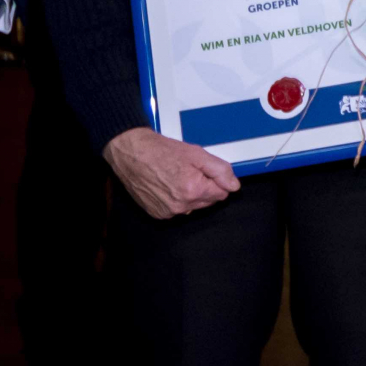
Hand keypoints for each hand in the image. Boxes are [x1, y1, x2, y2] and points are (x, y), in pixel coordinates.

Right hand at [104, 127, 240, 218]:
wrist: (131, 154)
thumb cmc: (163, 151)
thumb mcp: (197, 154)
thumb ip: (220, 170)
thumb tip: (234, 186)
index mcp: (193, 191)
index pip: (222, 194)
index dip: (216, 180)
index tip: (203, 169)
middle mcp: (181, 206)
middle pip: (207, 201)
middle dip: (204, 187)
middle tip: (189, 170)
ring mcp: (167, 212)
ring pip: (192, 206)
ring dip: (190, 194)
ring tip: (176, 176)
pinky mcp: (156, 214)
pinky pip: (176, 209)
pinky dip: (176, 199)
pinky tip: (167, 185)